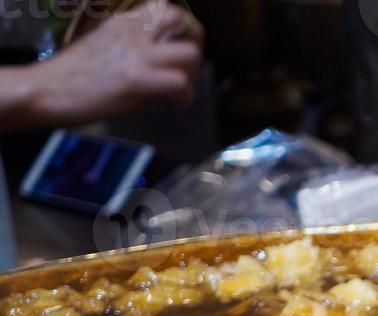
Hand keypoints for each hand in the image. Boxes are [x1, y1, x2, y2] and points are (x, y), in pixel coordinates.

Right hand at [28, 1, 203, 126]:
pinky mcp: (137, 81)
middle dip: (193, 44)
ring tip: (177, 88)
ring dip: (191, 74)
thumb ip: (133, 44)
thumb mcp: (104, 43)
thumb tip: (159, 56)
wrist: (46, 89)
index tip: (178, 44)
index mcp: (123, 22)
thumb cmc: (74, 73)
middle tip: (184, 66)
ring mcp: (137, 56)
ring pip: (190, 53)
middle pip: (183, 21)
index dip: (182, 25)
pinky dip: (184, 98)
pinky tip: (173, 105)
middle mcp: (133, 33)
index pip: (164, 6)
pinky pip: (180, 83)